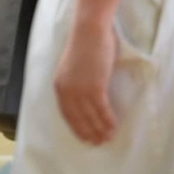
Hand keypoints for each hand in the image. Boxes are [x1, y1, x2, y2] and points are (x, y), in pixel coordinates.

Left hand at [54, 18, 118, 144]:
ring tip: (108, 138)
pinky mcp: (94, 86)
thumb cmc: (83, 46)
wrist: (89, 30)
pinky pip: (102, 109)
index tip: (84, 137)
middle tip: (98, 143)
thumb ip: (75, 84)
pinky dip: (108, 120)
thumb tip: (85, 100)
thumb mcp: (73, 69)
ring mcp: (80, 89)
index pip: (66, 113)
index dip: (76, 127)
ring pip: (91, 116)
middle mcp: (66, 90)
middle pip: (78, 118)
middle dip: (89, 132)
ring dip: (101, 129)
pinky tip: (113, 126)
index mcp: (59, 85)